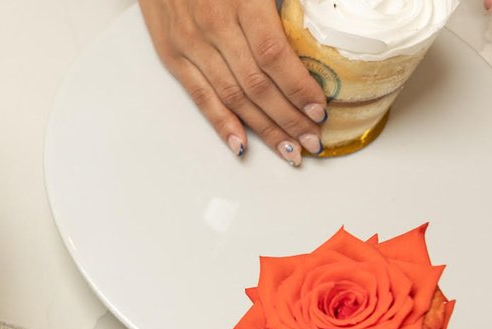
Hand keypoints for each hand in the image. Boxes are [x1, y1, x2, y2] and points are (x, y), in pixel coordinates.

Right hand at [140, 0, 327, 165]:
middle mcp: (214, 27)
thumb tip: (320, 19)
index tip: (319, 110)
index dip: (298, 88)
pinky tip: (240, 144)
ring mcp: (190, 44)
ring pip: (232, 97)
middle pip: (256, 85)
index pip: (274, 56)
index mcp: (242, 1)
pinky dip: (221, 123)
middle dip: (288, 118)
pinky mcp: (172, 54)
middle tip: (311, 141)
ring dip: (262, 128)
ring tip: (286, 150)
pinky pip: (200, 96)